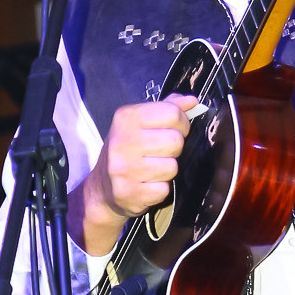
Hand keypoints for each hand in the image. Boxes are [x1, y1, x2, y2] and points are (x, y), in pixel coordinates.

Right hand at [69, 92, 196, 254]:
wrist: (102, 188)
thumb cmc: (126, 151)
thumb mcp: (139, 123)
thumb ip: (166, 108)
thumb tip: (192, 101)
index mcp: (126, 117)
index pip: (172, 113)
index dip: (181, 123)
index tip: (173, 130)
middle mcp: (122, 141)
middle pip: (176, 141)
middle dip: (174, 149)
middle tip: (160, 153)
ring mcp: (125, 169)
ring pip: (172, 167)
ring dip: (167, 170)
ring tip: (153, 169)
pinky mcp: (129, 193)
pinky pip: (164, 189)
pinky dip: (160, 189)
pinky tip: (147, 184)